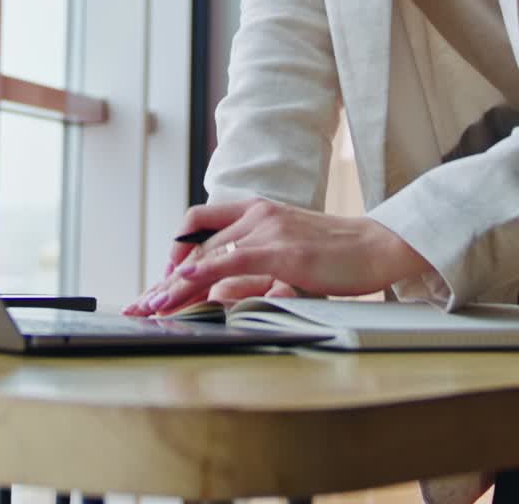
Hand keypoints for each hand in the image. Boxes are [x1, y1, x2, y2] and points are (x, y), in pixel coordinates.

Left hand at [123, 197, 432, 315]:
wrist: (378, 245)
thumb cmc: (337, 256)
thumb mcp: (286, 257)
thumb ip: (254, 269)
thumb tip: (221, 293)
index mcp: (255, 211)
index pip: (200, 227)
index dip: (174, 253)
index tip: (158, 281)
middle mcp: (256, 214)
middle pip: (196, 247)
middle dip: (165, 280)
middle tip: (141, 305)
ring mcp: (268, 229)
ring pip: (208, 256)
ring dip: (175, 286)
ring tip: (152, 307)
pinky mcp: (283, 249)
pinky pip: (234, 260)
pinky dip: (204, 272)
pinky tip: (184, 283)